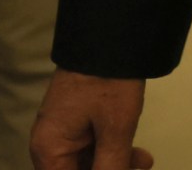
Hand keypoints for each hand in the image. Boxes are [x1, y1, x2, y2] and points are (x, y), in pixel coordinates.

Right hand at [30, 70, 152, 169]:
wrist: (109, 33)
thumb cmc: (107, 78)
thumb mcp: (115, 130)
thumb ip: (111, 168)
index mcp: (49, 149)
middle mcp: (50, 144)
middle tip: (138, 167)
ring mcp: (63, 132)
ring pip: (87, 164)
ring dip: (115, 166)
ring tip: (143, 160)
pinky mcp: (76, 123)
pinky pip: (92, 149)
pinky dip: (113, 152)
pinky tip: (137, 154)